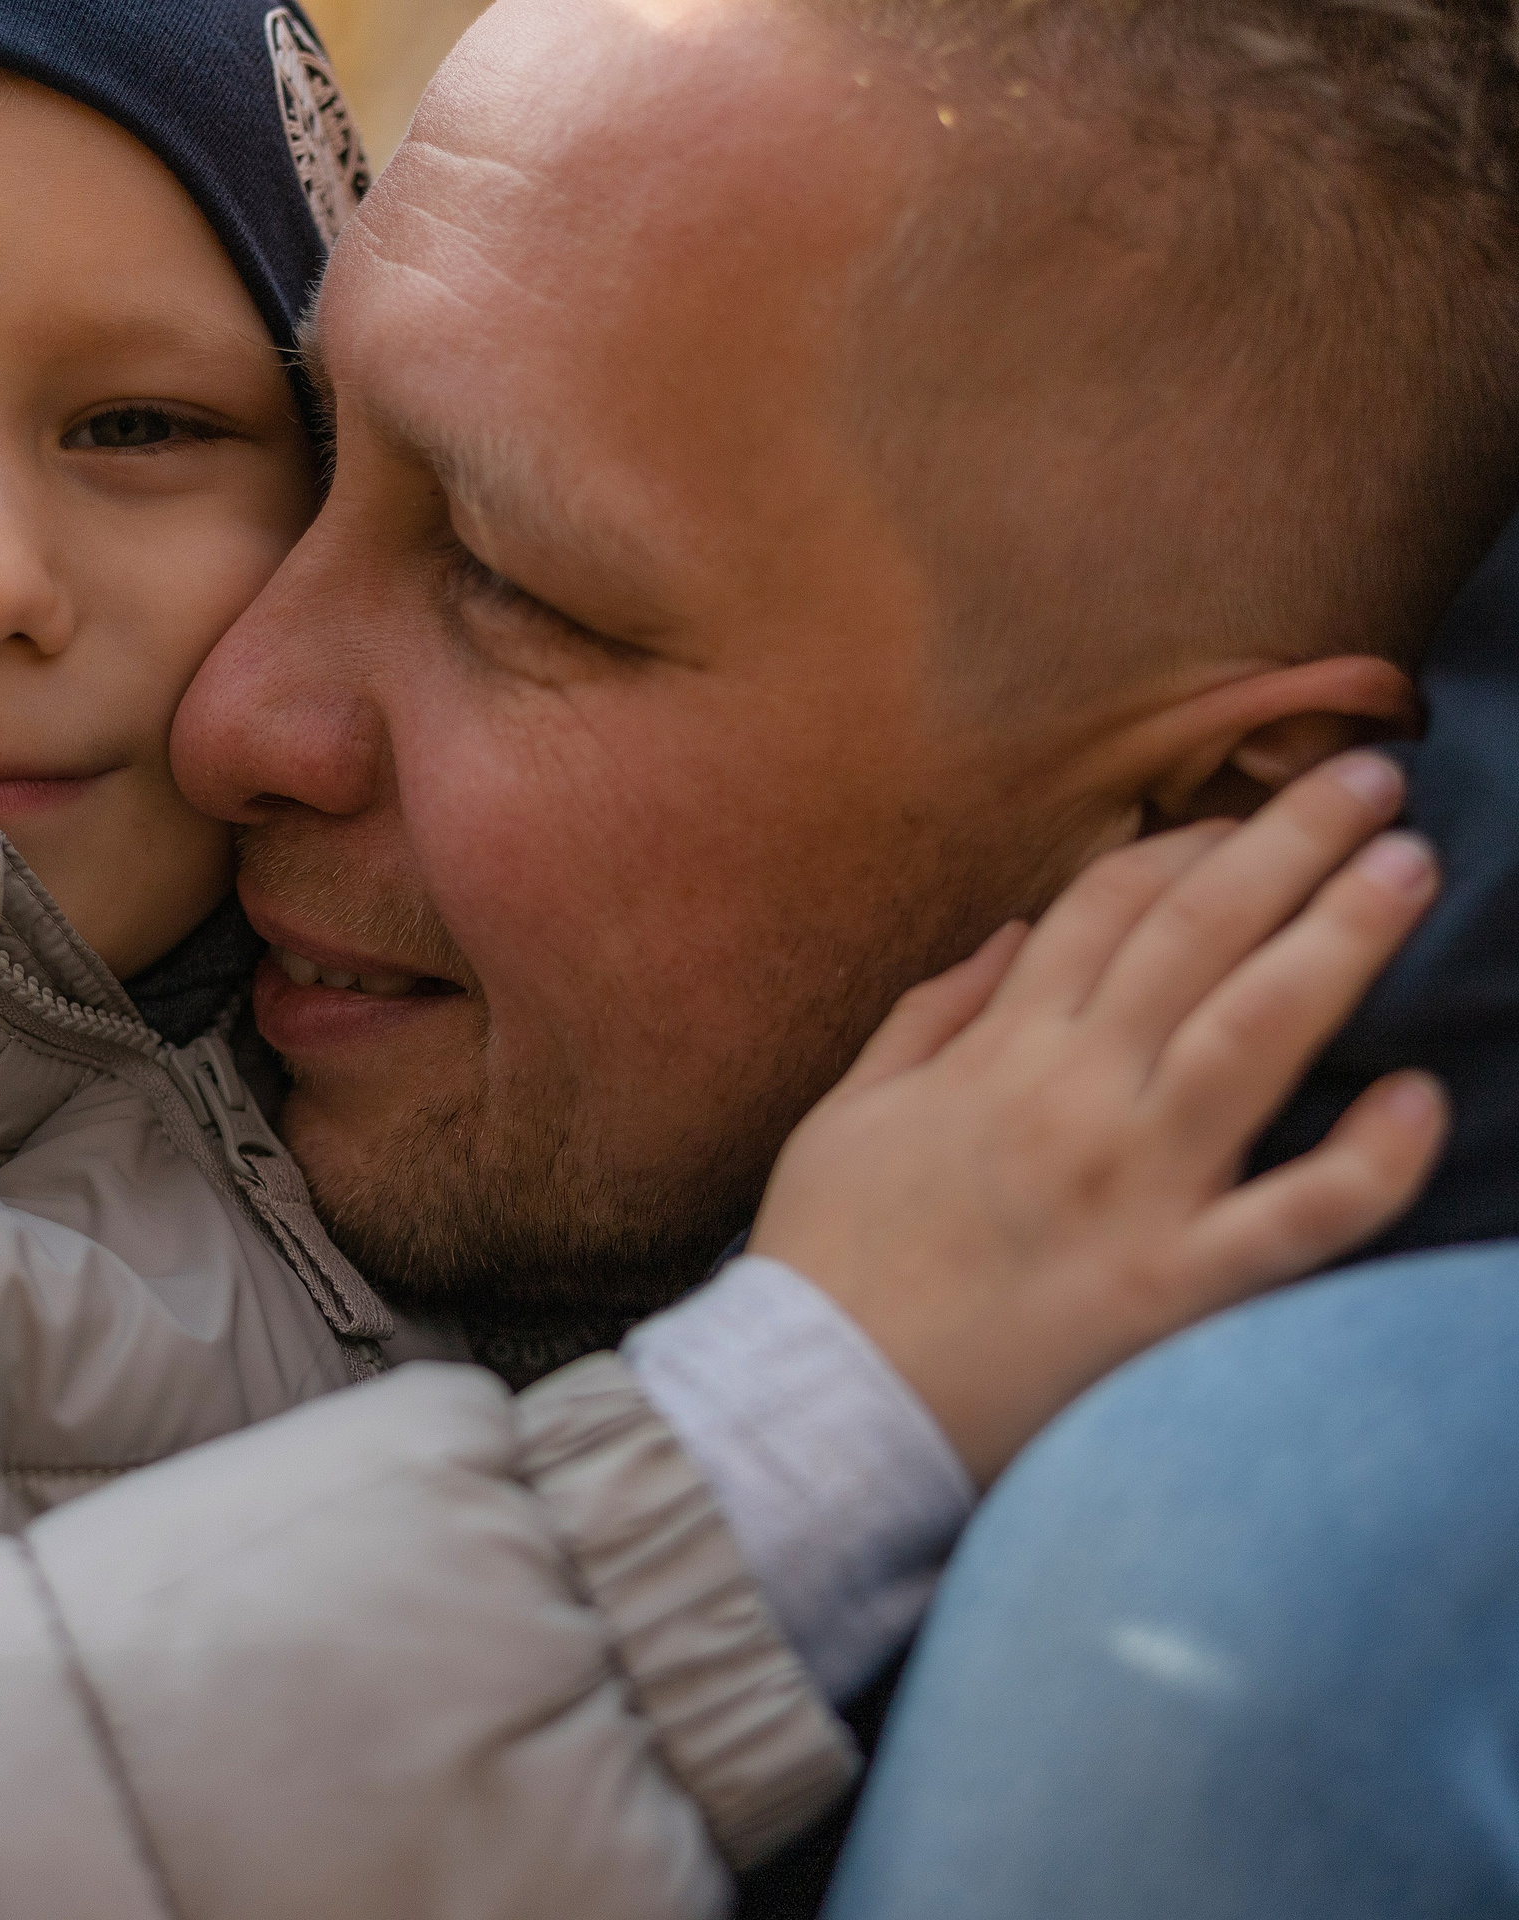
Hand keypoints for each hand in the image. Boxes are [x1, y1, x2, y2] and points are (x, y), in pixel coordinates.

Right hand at [750, 751, 1447, 1482]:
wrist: (826, 1409)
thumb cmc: (830, 1261)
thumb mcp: (847, 1112)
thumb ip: (930, 1015)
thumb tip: (1014, 936)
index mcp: (996, 1052)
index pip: (1105, 907)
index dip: (1185, 843)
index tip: (1247, 812)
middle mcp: (1075, 1098)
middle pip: (1197, 936)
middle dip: (1290, 842)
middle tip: (1372, 778)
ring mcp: (1134, 1189)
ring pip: (1257, 1034)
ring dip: (1340, 938)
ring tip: (1410, 865)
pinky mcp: (1179, 1288)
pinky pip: (1298, 1216)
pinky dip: (1369, 1159)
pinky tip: (1421, 1098)